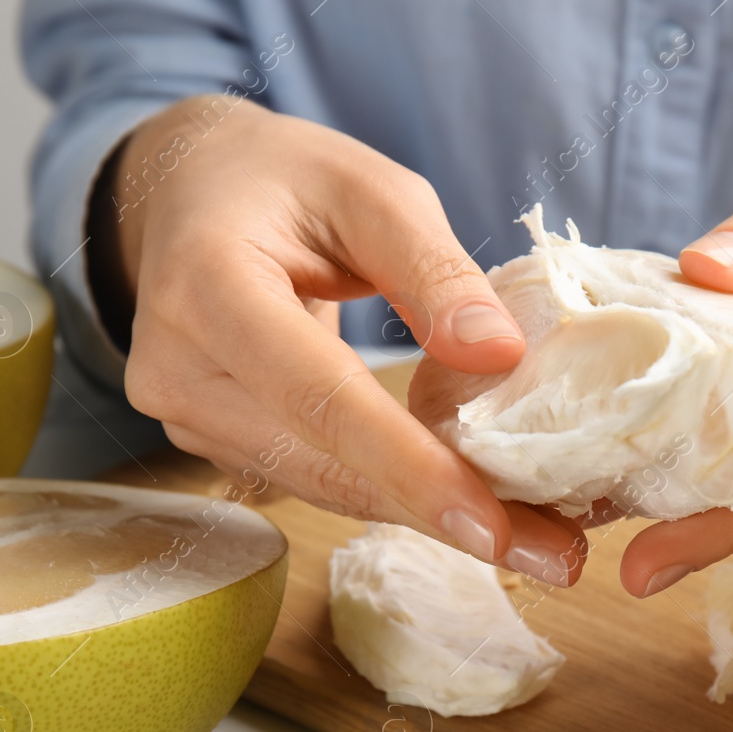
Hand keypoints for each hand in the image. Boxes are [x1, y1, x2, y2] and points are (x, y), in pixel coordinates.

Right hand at [95, 95, 585, 585]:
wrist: (188, 192)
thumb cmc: (287, 178)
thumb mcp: (372, 188)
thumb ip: (434, 267)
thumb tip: (500, 357)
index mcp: (207, 285)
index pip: (319, 396)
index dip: (408, 466)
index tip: (495, 523)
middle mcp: (177, 366)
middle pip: (324, 462)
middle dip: (441, 513)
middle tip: (555, 554)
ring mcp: (187, 414)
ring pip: (323, 486)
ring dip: (428, 515)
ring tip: (537, 540)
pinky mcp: (212, 440)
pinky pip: (316, 477)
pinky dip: (395, 493)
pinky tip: (471, 505)